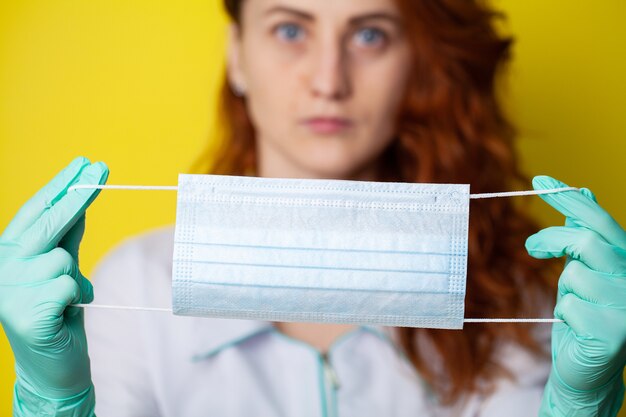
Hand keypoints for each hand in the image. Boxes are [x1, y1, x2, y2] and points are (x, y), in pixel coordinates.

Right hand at [0, 157, 107, 404]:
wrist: (54, 366)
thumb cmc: (59, 313)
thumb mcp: (62, 269)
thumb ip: (66, 239)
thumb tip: (80, 204)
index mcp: (8, 254)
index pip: (34, 212)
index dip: (60, 186)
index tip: (86, 163)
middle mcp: (2, 268)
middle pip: (45, 223)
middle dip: (76, 194)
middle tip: (100, 167)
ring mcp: (9, 292)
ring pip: (61, 258)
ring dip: (72, 277)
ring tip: (65, 301)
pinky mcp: (26, 314)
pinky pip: (69, 286)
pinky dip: (76, 296)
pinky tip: (65, 313)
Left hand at [526, 175, 625, 414]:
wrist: (588, 370)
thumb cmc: (584, 316)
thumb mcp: (583, 270)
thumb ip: (585, 238)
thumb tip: (585, 193)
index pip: (601, 221)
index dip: (569, 199)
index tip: (538, 180)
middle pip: (589, 241)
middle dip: (554, 239)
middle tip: (531, 246)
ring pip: (574, 276)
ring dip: (563, 290)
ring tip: (573, 306)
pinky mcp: (616, 333)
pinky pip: (570, 307)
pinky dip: (563, 314)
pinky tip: (577, 329)